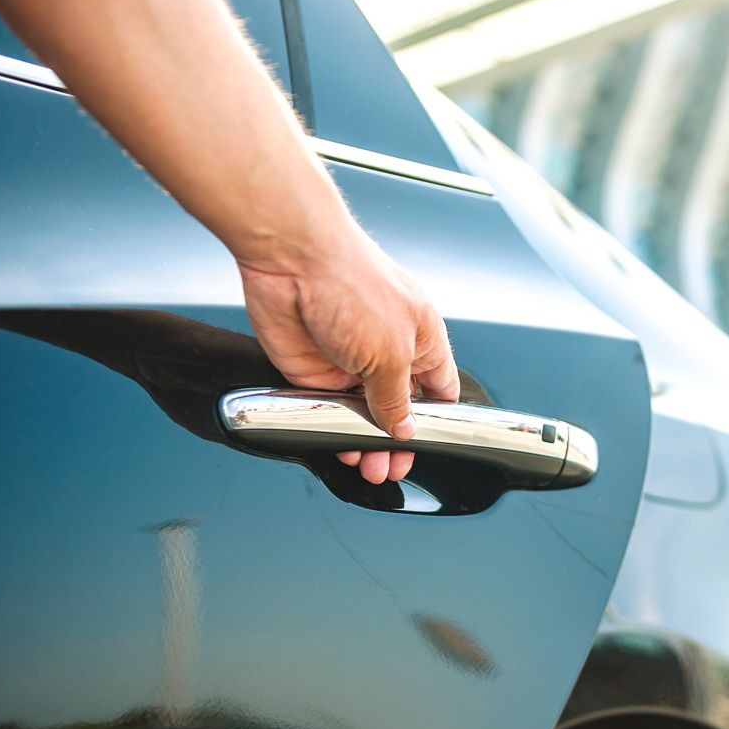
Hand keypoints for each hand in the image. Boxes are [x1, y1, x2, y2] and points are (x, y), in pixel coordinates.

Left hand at [238, 226, 458, 483]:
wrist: (290, 260)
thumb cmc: (353, 284)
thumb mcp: (392, 352)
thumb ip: (398, 398)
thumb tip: (404, 430)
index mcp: (421, 339)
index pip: (438, 391)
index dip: (434, 422)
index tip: (426, 448)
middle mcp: (387, 351)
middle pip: (398, 410)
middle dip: (395, 442)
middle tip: (389, 468)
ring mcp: (349, 361)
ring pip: (361, 415)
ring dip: (364, 442)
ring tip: (366, 466)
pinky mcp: (313, 369)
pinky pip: (325, 409)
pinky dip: (330, 431)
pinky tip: (336, 446)